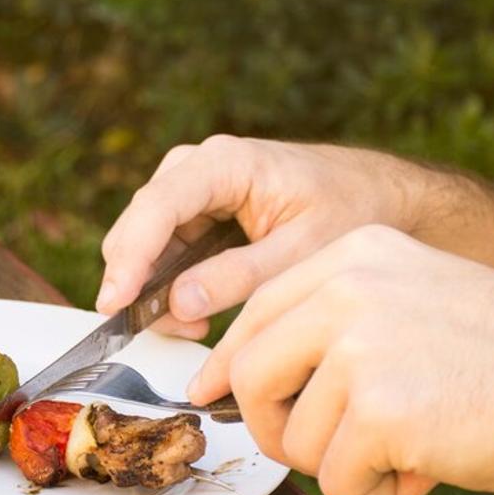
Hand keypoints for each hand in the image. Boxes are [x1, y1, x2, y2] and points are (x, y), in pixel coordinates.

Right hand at [96, 136, 433, 337]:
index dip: (131, 257)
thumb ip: (239, 276)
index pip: (158, 207)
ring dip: (154, 289)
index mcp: (225, 163)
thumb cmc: (349, 211)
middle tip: (171, 331)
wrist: (377, 195)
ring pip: (143, 242)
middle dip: (140, 282)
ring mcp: (190, 188)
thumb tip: (178, 304)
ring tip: (195, 327)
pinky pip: (162, 250)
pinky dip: (168, 285)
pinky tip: (195, 314)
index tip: (116, 303)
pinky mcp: (193, 211)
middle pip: (138, 225)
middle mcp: (196, 167)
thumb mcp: (303, 251)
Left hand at [190, 225, 493, 494]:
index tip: (213, 394)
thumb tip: (229, 374)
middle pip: (250, 375)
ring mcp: (363, 347)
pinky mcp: (383, 410)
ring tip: (407, 449)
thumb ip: (329, 323)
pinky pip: (337, 479)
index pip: (257, 313)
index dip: (229, 364)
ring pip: (293, 437)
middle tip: (319, 450)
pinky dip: (376, 492)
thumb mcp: (412, 300)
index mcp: (355, 255)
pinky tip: (427, 467)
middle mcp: (350, 290)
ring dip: (341, 464)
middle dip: (272, 427)